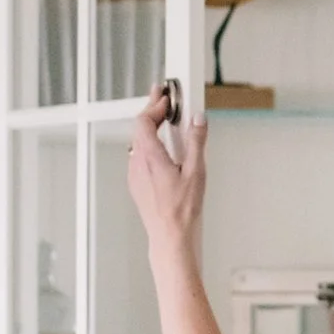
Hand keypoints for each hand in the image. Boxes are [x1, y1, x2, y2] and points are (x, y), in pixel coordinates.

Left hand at [128, 85, 206, 263]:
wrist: (169, 236)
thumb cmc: (182, 210)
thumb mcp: (196, 171)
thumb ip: (196, 141)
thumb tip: (198, 119)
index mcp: (150, 156)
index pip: (144, 121)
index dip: (155, 106)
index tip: (167, 99)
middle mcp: (137, 163)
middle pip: (139, 128)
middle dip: (151, 110)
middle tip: (161, 97)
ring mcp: (134, 174)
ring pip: (137, 141)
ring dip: (150, 127)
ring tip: (163, 120)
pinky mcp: (137, 183)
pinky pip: (138, 156)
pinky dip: (148, 144)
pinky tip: (161, 148)